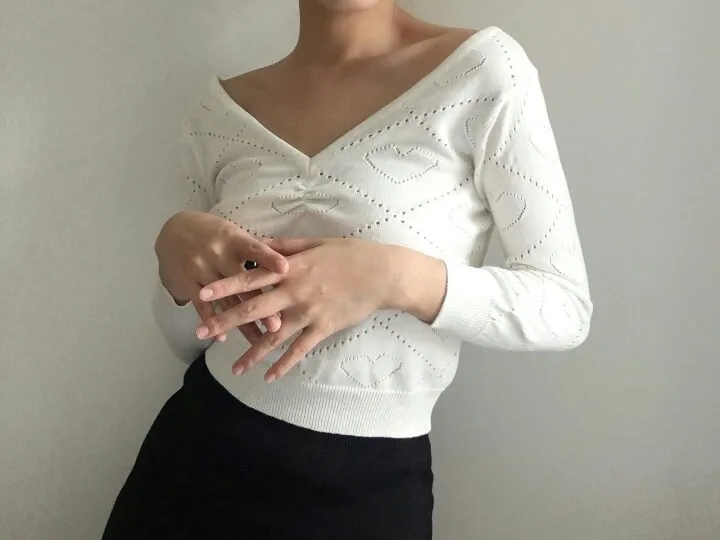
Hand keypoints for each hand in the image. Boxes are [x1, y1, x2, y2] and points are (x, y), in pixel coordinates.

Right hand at [154, 210, 288, 342]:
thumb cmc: (212, 232)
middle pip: (243, 284)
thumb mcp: (233, 233)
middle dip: (260, 306)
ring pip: (225, 300)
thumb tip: (288, 262)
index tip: (285, 268)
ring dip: (242, 323)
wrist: (171, 229)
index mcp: (234, 239)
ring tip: (258, 340)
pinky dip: (212, 321)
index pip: (255, 249)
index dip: (270, 258)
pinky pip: (201, 306)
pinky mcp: (187, 284)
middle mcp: (218, 254)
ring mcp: (201, 270)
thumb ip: (256, 249)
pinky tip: (223, 337)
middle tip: (277, 326)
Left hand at [195, 237, 446, 380]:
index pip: (250, 278)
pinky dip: (284, 364)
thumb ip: (286, 247)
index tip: (202, 294)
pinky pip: (300, 350)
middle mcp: (294, 292)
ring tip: (234, 369)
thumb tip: (261, 243)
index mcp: (290, 269)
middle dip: (226, 321)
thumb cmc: (349, 254)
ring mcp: (308, 312)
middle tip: (202, 333)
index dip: (225, 286)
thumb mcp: (316, 243)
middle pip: (253, 309)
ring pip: (274, 337)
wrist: (381, 273)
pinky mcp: (323, 328)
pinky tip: (269, 377)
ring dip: (252, 354)